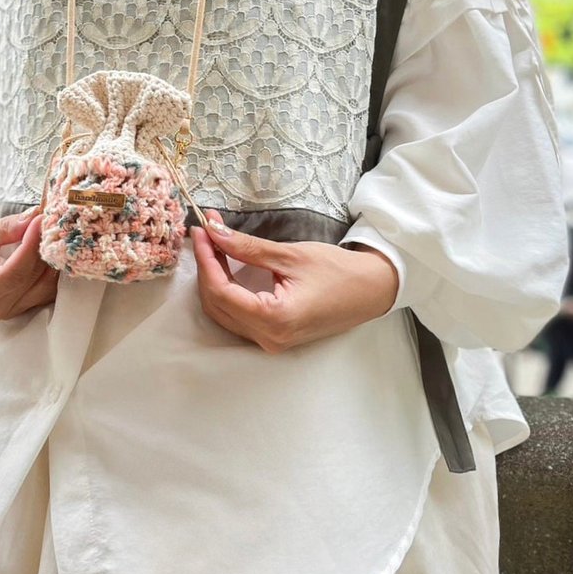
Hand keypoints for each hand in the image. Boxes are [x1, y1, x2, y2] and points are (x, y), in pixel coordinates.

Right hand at [0, 202, 58, 324]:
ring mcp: (2, 314)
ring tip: (45, 234)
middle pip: (27, 280)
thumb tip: (34, 219)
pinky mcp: (15, 311)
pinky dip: (48, 271)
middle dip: (40, 249)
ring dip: (48, 260)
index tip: (40, 222)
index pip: (12, 274)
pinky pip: (43, 292)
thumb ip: (5, 228)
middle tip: (46, 222)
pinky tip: (45, 252)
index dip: (30, 247)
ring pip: (41, 288)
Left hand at [189, 209, 399, 352]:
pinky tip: (226, 267)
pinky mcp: (273, 338)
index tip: (201, 231)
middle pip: (215, 304)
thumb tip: (214, 233)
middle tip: (206, 234)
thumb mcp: (290, 255)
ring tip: (215, 246)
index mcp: (273, 319)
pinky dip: (226, 292)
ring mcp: (269, 342)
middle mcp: (267, 338)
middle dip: (206, 267)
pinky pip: (237, 317)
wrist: (370, 291)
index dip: (205, 259)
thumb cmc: (338, 272)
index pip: (219, 290)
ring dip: (213, 279)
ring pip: (222, 313)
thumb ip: (247, 248)